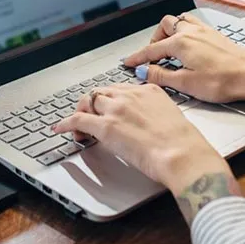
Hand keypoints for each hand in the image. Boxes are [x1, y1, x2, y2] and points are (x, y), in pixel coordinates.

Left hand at [53, 84, 229, 192]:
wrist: (183, 154)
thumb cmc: (184, 144)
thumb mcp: (171, 119)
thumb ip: (155, 116)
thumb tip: (147, 126)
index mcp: (149, 91)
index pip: (120, 89)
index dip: (109, 99)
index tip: (106, 106)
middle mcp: (130, 96)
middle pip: (100, 92)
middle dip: (92, 103)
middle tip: (89, 116)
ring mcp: (116, 110)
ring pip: (87, 102)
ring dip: (80, 112)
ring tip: (78, 125)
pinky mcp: (106, 127)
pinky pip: (77, 119)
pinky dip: (66, 123)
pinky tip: (60, 128)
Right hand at [121, 13, 244, 104]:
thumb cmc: (223, 80)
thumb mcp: (186, 83)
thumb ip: (161, 76)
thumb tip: (144, 71)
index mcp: (180, 43)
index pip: (151, 49)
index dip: (137, 57)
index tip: (128, 62)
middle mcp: (191, 32)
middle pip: (164, 26)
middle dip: (154, 39)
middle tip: (151, 56)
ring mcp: (205, 31)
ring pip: (180, 21)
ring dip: (170, 31)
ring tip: (168, 47)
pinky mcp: (215, 35)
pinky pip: (193, 24)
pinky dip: (184, 31)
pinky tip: (189, 44)